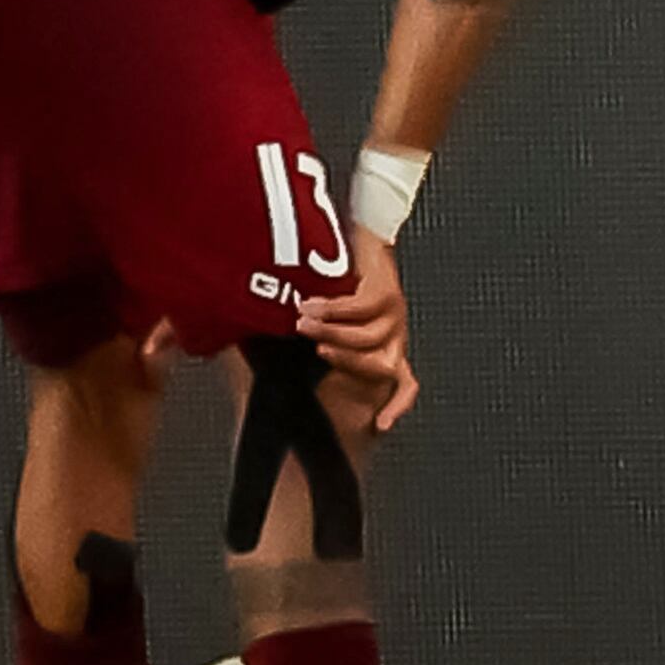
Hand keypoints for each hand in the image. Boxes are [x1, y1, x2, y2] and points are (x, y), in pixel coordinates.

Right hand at [297, 229, 419, 431]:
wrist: (355, 237)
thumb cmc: (334, 285)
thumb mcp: (326, 326)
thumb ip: (307, 349)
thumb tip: (260, 366)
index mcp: (386, 348)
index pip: (405, 385)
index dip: (395, 405)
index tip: (379, 427)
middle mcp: (395, 335)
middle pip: (380, 367)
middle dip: (346, 362)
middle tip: (315, 351)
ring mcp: (394, 313)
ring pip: (366, 337)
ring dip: (332, 333)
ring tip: (301, 323)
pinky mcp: (386, 290)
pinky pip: (359, 308)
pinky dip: (333, 310)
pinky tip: (310, 307)